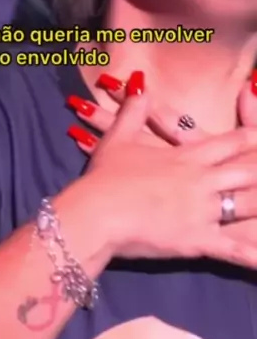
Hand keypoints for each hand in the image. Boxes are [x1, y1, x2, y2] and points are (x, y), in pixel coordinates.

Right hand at [80, 73, 256, 267]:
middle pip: (246, 173)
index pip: (228, 143)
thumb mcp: (118, 137)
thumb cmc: (106, 175)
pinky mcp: (198, 240)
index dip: (250, 138)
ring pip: (246, 206)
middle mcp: (202, 181)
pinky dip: (253, 256)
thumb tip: (140, 82)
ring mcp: (203, 211)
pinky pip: (233, 250)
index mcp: (187, 157)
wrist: (98, 211)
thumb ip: (134, 111)